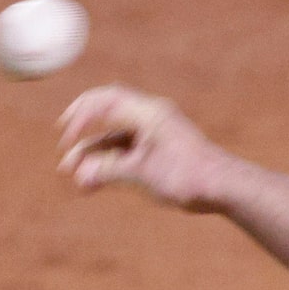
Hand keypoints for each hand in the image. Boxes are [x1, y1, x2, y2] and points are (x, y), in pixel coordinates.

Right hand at [56, 85, 235, 211]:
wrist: (224, 188)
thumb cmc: (188, 177)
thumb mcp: (142, 174)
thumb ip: (108, 171)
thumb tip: (81, 175)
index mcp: (148, 112)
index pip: (105, 101)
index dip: (80, 116)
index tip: (66, 136)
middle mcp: (151, 117)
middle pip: (107, 114)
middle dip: (83, 132)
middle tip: (64, 146)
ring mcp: (157, 134)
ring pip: (117, 139)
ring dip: (96, 156)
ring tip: (76, 178)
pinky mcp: (161, 151)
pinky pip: (129, 151)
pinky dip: (112, 164)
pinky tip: (96, 182)